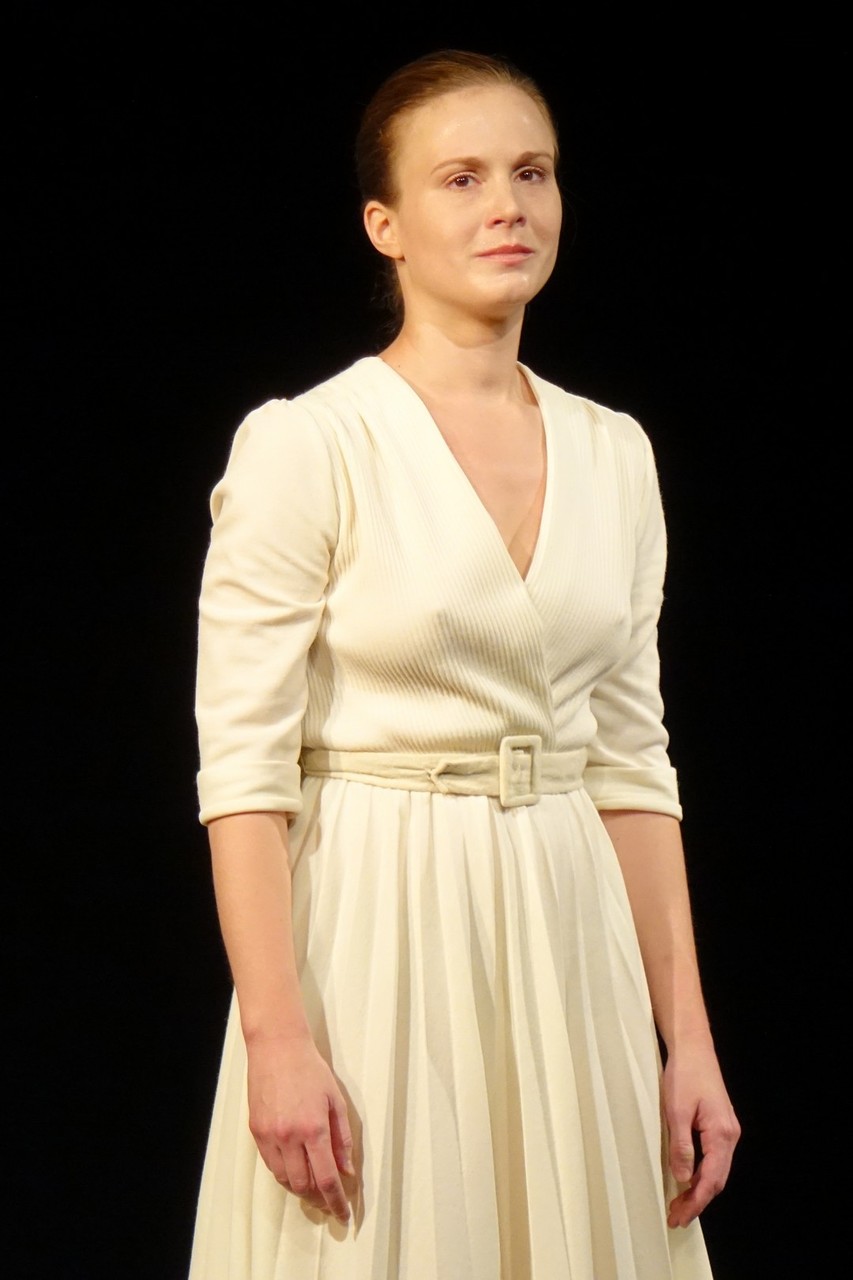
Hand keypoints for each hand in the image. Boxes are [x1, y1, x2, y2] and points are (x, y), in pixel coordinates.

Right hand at [246, 1032, 354, 1223]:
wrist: (277, 1048)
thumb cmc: (310, 1070)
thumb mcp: (335, 1100)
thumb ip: (342, 1138)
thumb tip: (347, 1169)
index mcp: (314, 1129)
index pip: (327, 1179)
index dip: (337, 1202)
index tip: (343, 1215)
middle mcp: (290, 1137)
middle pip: (304, 1185)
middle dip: (319, 1199)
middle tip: (330, 1200)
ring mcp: (270, 1136)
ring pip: (285, 1179)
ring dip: (301, 1187)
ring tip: (314, 1185)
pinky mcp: (256, 1131)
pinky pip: (271, 1165)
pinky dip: (284, 1172)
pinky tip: (295, 1167)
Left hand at [662, 1038, 739, 1227]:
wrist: (693, 1047)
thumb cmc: (685, 1074)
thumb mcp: (676, 1110)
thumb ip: (681, 1146)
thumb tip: (682, 1178)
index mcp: (721, 1134)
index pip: (710, 1180)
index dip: (695, 1202)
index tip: (678, 1216)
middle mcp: (730, 1135)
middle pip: (716, 1180)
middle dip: (697, 1201)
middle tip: (675, 1216)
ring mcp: (726, 1130)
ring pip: (716, 1170)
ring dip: (699, 1189)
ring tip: (679, 1203)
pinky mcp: (719, 1124)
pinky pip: (713, 1157)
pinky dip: (701, 1173)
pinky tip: (688, 1178)